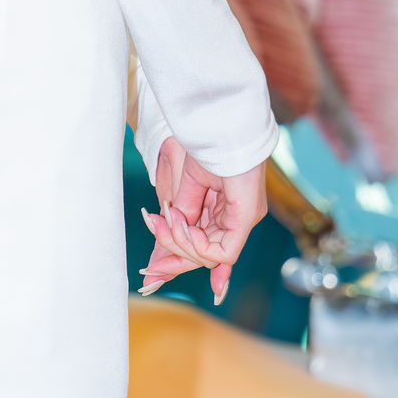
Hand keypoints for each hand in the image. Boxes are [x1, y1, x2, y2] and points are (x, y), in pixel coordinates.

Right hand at [136, 137, 268, 306]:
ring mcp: (244, 219)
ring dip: (180, 243)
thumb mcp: (184, 190)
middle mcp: (236, 219)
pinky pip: (224, 252)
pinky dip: (198, 245)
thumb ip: (179, 219)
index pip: (204, 247)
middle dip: (175, 260)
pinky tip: (182, 226)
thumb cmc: (202, 147)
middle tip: (150, 264)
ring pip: (210, 255)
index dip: (179, 261)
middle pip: (204, 256)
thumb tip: (165, 245)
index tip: (153, 272)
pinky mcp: (247, 217)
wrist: (216, 124)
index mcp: (223, 210)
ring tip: (164, 221)